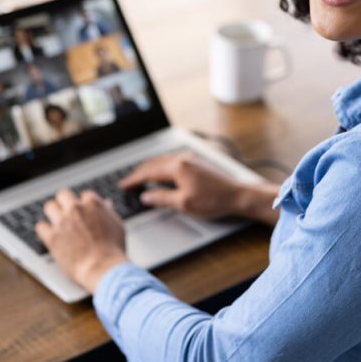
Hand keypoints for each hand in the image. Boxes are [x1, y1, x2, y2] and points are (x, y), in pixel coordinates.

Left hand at [35, 189, 128, 292]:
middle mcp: (76, 209)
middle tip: (66, 211)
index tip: (83, 212)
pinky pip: (41, 226)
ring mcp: (62, 221)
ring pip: (49, 206)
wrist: (103, 268)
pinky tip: (49, 234)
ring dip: (53, 213)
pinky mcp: (52, 236)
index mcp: (93, 204)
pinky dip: (44, 230)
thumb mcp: (117, 226)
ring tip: (56, 222)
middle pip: (63, 194)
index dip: (84, 204)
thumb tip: (106, 204)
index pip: (84, 195)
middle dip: (65, 202)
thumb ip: (109, 212)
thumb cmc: (113, 250)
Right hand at [119, 152, 279, 224]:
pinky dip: (160, 167)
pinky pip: (171, 161)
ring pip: (162, 161)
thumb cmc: (214, 200)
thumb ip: (161, 198)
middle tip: (127, 182)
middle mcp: (182, 158)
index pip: (148, 172)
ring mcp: (190, 159)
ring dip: (149, 169)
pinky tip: (160, 174)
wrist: (237, 195)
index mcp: (177, 167)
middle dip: (138, 172)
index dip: (133, 179)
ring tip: (140, 178)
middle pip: (153, 163)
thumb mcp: (183, 203)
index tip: (123, 185)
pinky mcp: (196, 162)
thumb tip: (145, 196)